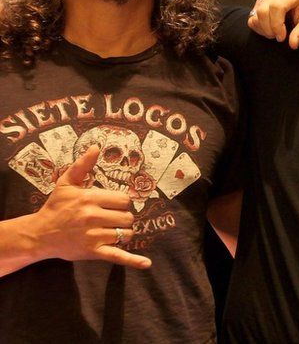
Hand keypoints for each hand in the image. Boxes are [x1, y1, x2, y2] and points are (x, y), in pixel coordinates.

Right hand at [30, 146, 150, 268]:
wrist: (39, 234)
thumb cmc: (56, 207)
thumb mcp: (66, 183)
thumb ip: (83, 165)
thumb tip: (96, 146)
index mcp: (89, 199)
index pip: (124, 200)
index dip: (122, 203)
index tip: (113, 205)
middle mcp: (93, 217)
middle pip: (127, 217)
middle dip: (123, 218)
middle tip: (110, 218)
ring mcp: (93, 236)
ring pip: (125, 233)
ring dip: (123, 233)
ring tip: (110, 231)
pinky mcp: (93, 252)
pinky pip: (118, 256)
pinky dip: (133, 260)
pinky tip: (146, 264)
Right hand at [247, 0, 298, 48]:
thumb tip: (293, 44)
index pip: (276, 6)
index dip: (276, 24)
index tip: (282, 37)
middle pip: (263, 10)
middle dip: (268, 28)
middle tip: (278, 37)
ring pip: (256, 13)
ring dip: (263, 28)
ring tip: (275, 33)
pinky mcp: (260, 1)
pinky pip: (252, 15)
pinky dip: (258, 27)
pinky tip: (269, 29)